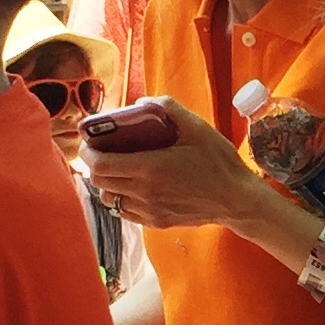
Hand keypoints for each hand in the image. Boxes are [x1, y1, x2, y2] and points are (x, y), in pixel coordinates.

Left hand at [81, 98, 267, 232]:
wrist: (237, 200)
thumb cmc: (218, 162)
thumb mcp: (196, 127)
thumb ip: (167, 108)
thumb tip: (142, 102)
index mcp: (149, 168)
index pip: (99, 164)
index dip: (87, 152)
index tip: (89, 141)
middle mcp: (144, 192)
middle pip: (99, 182)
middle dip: (93, 165)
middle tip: (101, 150)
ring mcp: (148, 210)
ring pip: (108, 199)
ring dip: (106, 183)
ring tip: (116, 169)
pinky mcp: (155, 222)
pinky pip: (124, 212)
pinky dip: (120, 198)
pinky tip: (132, 186)